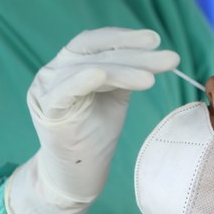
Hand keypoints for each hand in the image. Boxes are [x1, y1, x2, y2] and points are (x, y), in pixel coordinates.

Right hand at [5, 28, 178, 213]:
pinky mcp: (45, 111)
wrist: (77, 175)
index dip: (125, 38)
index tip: (156, 40)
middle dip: (134, 54)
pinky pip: (65, 90)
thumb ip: (126, 71)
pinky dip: (83, 79)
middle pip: (95, 52)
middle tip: (168, 59)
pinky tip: (103, 75)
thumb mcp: (115, 95)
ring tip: (151, 79)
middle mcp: (53, 71)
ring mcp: (45, 90)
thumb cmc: (95, 134)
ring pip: (86, 69)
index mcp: (68, 64)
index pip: (96, 41)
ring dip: (123, 70)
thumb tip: (155, 52)